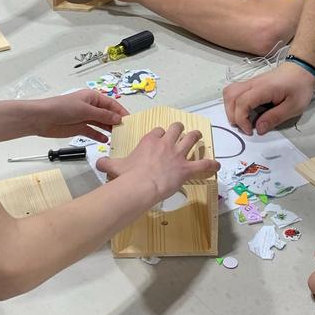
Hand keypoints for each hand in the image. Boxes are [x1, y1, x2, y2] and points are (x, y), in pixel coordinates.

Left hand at [26, 89, 127, 142]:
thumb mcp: (85, 110)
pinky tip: (106, 141)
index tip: (130, 120)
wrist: (42, 118)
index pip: (112, 104)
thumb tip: (118, 118)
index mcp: (92, 97)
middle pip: (107, 114)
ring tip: (119, 137)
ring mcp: (85, 118)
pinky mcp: (79, 128)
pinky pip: (93, 132)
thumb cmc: (62, 108)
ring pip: (101, 124)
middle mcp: (90, 107)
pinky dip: (99, 136)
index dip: (121, 112)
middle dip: (116, 122)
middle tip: (127, 131)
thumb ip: (103, 115)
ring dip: (109, 129)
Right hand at [96, 122, 219, 201]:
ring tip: (198, 137)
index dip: (160, 134)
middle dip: (180, 130)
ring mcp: (178, 154)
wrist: (140, 185)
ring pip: (191, 139)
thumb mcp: (114, 167)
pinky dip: (211, 165)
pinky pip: (203, 164)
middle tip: (182, 133)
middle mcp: (165, 143)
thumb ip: (107, 163)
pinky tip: (216, 165)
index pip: (158, 131)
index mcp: (149, 141)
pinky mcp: (187, 168)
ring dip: (196, 137)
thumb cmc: (128, 176)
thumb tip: (98, 163)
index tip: (160, 138)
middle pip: (176, 128)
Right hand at [223, 62, 314, 135]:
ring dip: (231, 108)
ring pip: (229, 92)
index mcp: (264, 88)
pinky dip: (234, 103)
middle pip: (230, 96)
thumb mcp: (293, 106)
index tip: (250, 131)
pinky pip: (235, 91)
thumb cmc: (300, 86)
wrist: (302, 69)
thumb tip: (258, 129)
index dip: (242, 120)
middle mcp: (253, 83)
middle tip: (244, 127)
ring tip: (241, 120)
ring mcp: (251, 81)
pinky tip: (245, 112)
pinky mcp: (251, 83)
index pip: (242, 102)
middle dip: (232, 115)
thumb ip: (275, 118)